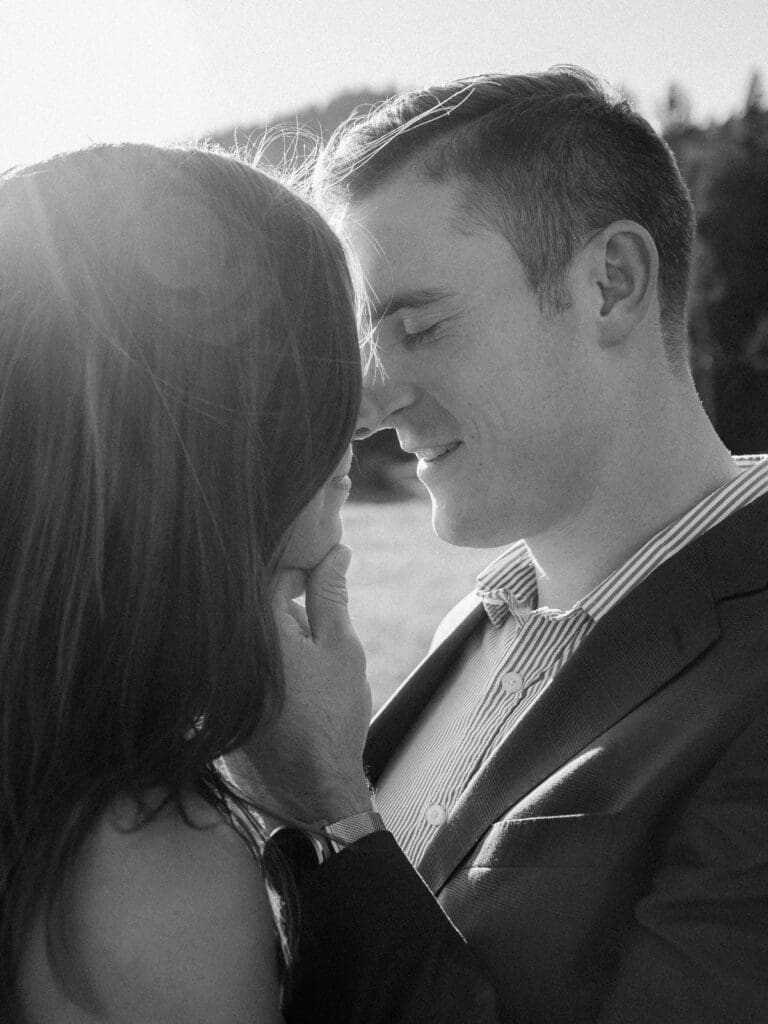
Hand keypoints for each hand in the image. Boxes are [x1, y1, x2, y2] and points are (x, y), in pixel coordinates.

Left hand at [227, 545, 373, 824]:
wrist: (311, 790)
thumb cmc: (332, 719)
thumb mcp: (341, 649)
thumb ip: (331, 595)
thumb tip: (334, 552)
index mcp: (257, 631)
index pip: (274, 576)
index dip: (304, 573)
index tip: (325, 583)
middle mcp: (229, 651)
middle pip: (258, 606)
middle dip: (291, 610)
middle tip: (321, 637)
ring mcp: (219, 679)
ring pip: (250, 636)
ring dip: (277, 640)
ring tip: (307, 675)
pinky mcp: (216, 701)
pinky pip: (239, 664)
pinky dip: (263, 665)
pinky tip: (288, 691)